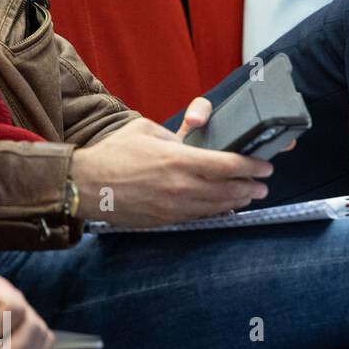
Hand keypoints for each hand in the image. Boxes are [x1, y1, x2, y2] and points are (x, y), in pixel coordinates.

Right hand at [70, 97, 273, 226]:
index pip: (227, 165)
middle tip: (264, 183)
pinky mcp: (165, 220)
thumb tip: (199, 127)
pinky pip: (199, 217)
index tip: (266, 165)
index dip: (251, 166)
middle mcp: (180, 186)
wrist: (83, 185)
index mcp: (177, 160)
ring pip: (217, 206)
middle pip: (228, 189)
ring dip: (238, 200)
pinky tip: (225, 207)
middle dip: (251, 186)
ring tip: (250, 195)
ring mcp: (173, 207)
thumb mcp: (148, 129)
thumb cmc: (114, 153)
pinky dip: (216, 211)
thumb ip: (179, 131)